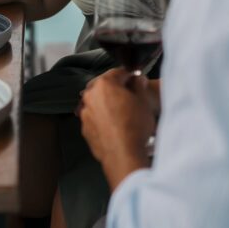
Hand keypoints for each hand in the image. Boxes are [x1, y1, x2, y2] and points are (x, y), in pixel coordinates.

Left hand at [79, 69, 155, 190]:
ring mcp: (85, 113)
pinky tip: (115, 125)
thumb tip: (136, 79)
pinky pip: (95, 118)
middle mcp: (90, 96)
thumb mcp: (143, 101)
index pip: (118, 73)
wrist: (123, 154)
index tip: (135, 80)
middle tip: (130, 96)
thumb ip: (138, 85)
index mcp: (104, 84)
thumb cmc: (134, 126)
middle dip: (116, 89)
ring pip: (98, 103)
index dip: (129, 76)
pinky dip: (103, 118)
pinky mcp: (85, 128)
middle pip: (104, 87)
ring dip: (108, 104)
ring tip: (123, 113)